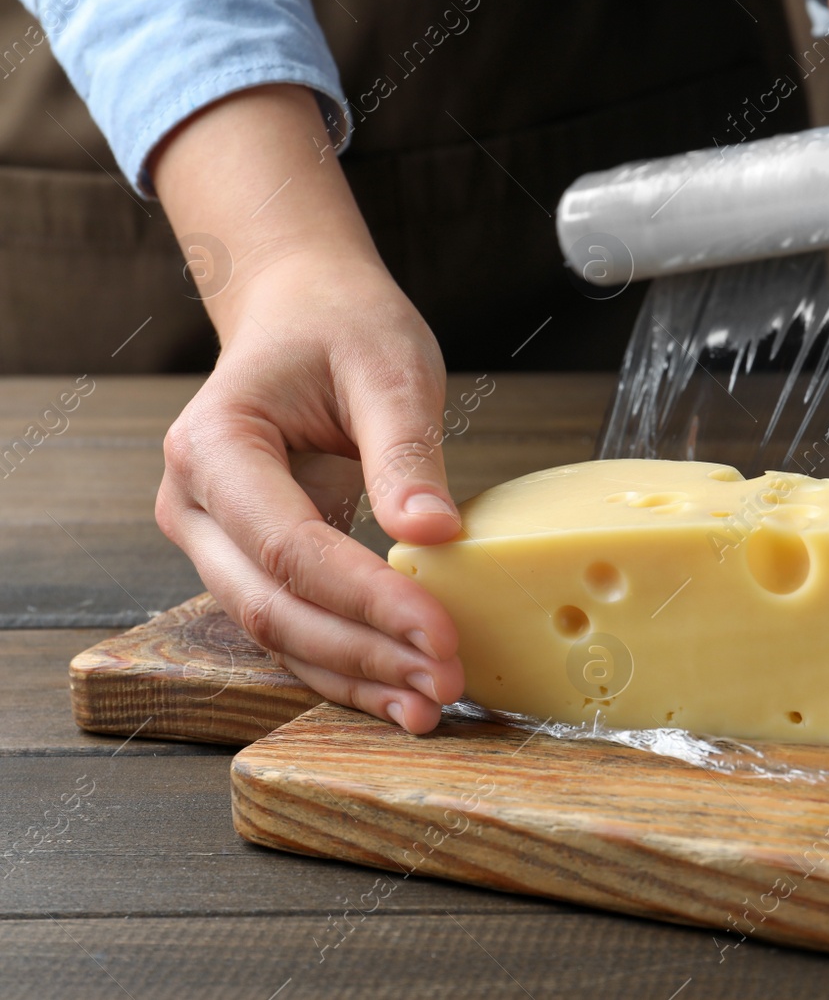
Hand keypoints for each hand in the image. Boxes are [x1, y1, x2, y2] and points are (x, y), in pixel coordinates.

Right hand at [152, 86, 464, 732]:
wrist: (302, 311)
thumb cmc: (342, 327)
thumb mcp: (389, 369)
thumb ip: (407, 452)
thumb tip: (432, 533)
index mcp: (214, 447)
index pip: (289, 547)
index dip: (366, 599)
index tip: (441, 632)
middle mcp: (193, 505)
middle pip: (274, 606)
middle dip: (364, 653)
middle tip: (447, 681)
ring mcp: (212, 542)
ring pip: (278, 633)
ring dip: (356, 676)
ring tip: (431, 704)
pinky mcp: (247, 564)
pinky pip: (294, 626)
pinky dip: (347, 664)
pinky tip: (402, 689)